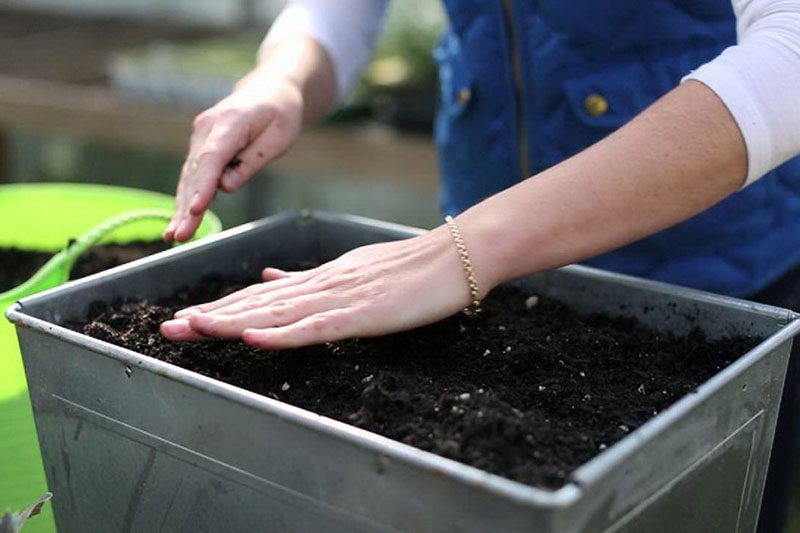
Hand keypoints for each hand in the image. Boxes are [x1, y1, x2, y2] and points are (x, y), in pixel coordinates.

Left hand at [160, 228, 477, 347]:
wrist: (454, 257)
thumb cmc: (411, 267)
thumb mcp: (354, 270)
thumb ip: (311, 278)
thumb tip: (270, 278)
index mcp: (320, 279)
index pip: (261, 296)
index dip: (222, 308)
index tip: (187, 317)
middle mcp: (321, 285)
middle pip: (258, 304)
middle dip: (211, 317)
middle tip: (168, 329)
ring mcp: (340, 298)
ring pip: (277, 313)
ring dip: (232, 323)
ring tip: (193, 330)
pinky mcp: (362, 314)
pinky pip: (316, 328)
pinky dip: (282, 334)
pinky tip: (253, 338)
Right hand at [164, 75, 302, 242]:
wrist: (268, 91)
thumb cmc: (279, 114)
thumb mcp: (279, 137)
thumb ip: (252, 161)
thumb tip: (226, 187)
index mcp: (229, 123)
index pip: (213, 158)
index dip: (203, 186)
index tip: (195, 210)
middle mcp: (206, 128)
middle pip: (196, 173)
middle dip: (186, 207)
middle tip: (179, 236)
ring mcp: (199, 136)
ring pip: (189, 177)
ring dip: (180, 207)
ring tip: (173, 236)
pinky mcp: (200, 146)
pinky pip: (192, 175)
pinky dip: (185, 197)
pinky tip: (177, 221)